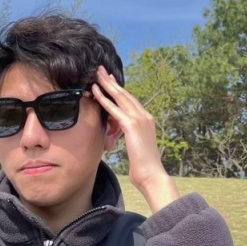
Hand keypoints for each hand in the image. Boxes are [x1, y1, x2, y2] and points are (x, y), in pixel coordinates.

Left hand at [91, 66, 179, 211]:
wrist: (152, 175)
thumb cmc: (144, 167)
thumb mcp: (137, 147)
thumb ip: (131, 137)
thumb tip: (122, 135)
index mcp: (147, 120)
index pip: (131, 100)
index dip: (119, 89)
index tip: (110, 80)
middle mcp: (145, 116)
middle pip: (126, 94)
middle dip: (112, 82)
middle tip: (101, 70)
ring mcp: (140, 119)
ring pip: (120, 97)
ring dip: (107, 85)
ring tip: (96, 75)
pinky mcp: (132, 125)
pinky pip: (114, 109)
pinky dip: (104, 99)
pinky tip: (95, 91)